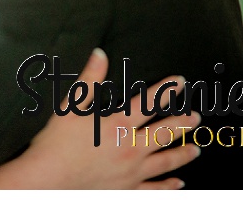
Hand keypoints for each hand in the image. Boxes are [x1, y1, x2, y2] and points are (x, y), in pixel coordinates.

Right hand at [0, 48, 202, 189]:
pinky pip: (152, 189)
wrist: (46, 182)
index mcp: (118, 125)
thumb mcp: (70, 109)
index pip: (148, 102)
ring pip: (165, 162)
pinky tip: (178, 183)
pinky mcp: (125, 190)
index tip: (180, 82)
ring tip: (195, 150)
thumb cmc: (55, 146)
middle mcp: (130, 148)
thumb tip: (100, 55)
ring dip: (182, 154)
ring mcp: (130, 172)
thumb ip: (89, 81)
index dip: (166, 90)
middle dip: (183, 124)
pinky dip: (167, 186)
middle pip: (164, 133)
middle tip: (196, 118)